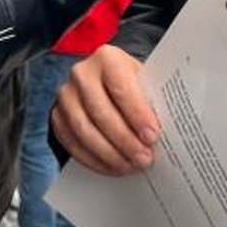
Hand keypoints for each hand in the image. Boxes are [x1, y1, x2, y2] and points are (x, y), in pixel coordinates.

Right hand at [51, 44, 158, 174]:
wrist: (106, 82)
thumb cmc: (131, 84)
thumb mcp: (144, 81)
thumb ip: (152, 101)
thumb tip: (168, 132)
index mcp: (107, 58)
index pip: (121, 88)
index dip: (137, 114)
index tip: (153, 136)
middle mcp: (82, 74)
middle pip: (101, 113)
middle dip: (125, 141)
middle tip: (145, 159)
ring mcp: (66, 96)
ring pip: (85, 131)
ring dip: (110, 154)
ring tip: (131, 166)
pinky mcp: (58, 117)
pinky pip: (73, 144)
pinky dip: (95, 160)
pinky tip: (114, 167)